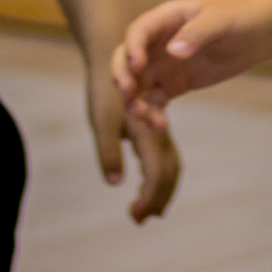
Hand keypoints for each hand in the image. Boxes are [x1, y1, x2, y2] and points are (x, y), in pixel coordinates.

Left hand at [89, 67, 182, 222]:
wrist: (119, 53)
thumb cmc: (105, 87)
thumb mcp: (102, 119)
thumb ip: (109, 150)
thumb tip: (115, 182)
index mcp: (149, 132)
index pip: (158, 174)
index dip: (149, 199)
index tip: (135, 218)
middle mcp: (158, 132)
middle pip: (169, 172)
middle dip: (158, 199)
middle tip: (141, 219)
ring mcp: (158, 129)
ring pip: (169, 165)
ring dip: (161, 190)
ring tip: (148, 210)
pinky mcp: (153, 127)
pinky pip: (163, 156)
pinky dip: (158, 176)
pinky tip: (147, 183)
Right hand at [112, 0, 271, 129]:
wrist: (256, 34)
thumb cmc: (237, 17)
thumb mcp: (220, 20)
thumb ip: (197, 33)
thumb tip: (173, 52)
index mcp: (165, 19)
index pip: (138, 32)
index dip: (132, 48)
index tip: (137, 66)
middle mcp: (157, 43)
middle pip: (126, 59)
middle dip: (121, 76)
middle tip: (128, 93)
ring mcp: (163, 66)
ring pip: (136, 85)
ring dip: (133, 101)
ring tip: (145, 116)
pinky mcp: (173, 85)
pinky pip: (154, 101)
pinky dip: (152, 114)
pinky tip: (160, 126)